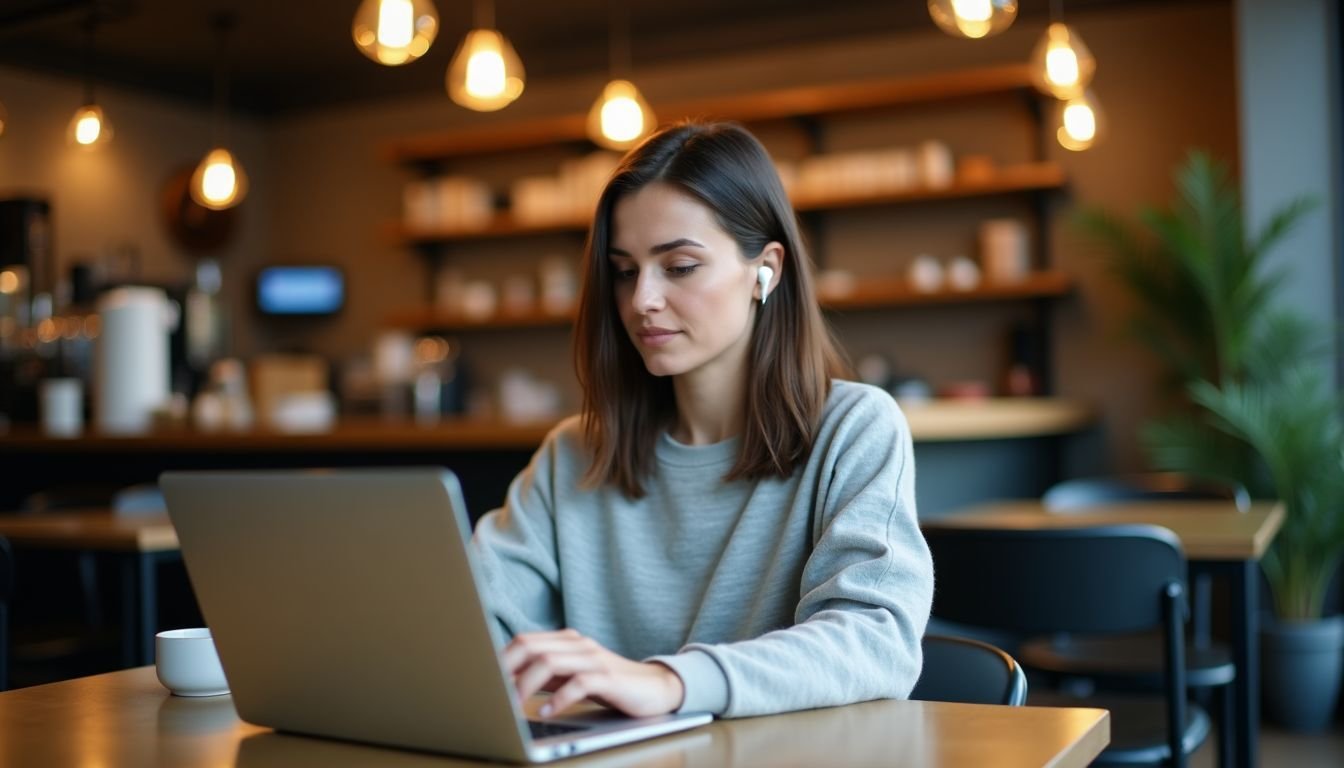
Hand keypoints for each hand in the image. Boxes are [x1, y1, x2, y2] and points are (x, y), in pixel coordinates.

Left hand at [503, 629, 684, 717]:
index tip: (483, 679)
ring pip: (551, 661)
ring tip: (512, 704)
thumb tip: (506, 682)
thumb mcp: (571, 676)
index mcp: (567, 640)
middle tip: (492, 692)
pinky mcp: (610, 678)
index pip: (525, 641)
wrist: (655, 687)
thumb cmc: (608, 684)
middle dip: (507, 668)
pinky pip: (579, 683)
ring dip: (526, 684)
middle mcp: (579, 644)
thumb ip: (545, 674)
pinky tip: (546, 713)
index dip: (501, 658)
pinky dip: (558, 699)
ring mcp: (595, 659)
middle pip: (532, 646)